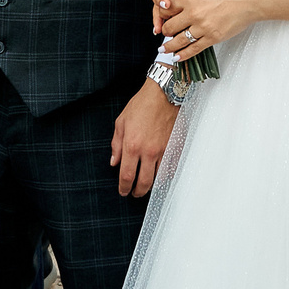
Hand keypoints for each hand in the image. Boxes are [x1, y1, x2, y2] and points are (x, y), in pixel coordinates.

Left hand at [111, 80, 177, 196]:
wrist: (163, 94)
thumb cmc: (142, 105)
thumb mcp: (121, 122)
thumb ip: (116, 145)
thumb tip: (114, 162)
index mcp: (132, 145)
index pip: (127, 176)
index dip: (124, 187)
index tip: (123, 191)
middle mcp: (148, 151)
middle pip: (144, 182)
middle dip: (138, 192)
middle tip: (135, 194)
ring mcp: (164, 150)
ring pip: (159, 177)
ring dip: (152, 184)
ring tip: (147, 185)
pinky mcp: (175, 146)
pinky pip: (171, 167)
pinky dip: (166, 174)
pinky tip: (161, 174)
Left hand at [153, 0, 260, 56]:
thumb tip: (182, 6)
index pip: (166, 9)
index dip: (161, 15)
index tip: (161, 18)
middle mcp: (193, 14)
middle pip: (169, 27)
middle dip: (165, 31)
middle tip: (164, 33)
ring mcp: (202, 27)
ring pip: (179, 41)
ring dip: (169, 46)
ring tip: (164, 49)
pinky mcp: (212, 38)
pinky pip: (193, 49)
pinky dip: (183, 55)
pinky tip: (177, 57)